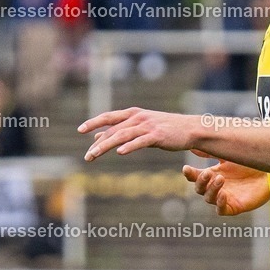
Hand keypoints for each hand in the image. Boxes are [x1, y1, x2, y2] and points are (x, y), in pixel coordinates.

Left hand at [78, 107, 196, 160]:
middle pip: (113, 129)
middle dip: (98, 143)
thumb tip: (97, 137)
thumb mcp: (140, 127)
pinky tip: (120, 152)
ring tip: (94, 155)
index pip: (109, 117)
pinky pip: (140, 141)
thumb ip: (121, 130)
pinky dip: (129, 146)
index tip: (80, 130)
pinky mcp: (157, 135)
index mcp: (133, 114)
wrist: (189, 128)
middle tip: (87, 156)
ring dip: (106, 146)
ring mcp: (147, 126)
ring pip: (122, 135)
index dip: (94, 122)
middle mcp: (138, 117)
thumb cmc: (164, 129)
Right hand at [182, 158, 269, 215]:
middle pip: (199, 189)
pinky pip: (222, 210)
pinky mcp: (235, 206)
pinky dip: (220, 204)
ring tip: (220, 179)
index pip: (195, 176)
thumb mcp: (230, 153)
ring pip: (209, 199)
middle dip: (201, 181)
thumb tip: (193, 144)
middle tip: (208, 173)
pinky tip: (224, 195)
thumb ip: (212, 150)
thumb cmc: (252, 160)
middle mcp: (217, 187)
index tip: (187, 169)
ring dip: (211, 190)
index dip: (190, 174)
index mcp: (214, 173)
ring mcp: (226, 197)